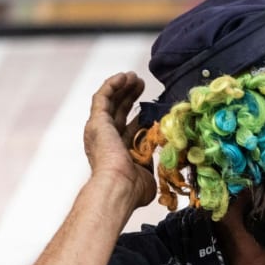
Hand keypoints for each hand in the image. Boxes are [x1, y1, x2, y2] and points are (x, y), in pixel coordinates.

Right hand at [82, 72, 154, 208]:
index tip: (151, 105)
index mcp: (117, 151)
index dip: (139, 114)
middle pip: (118, 111)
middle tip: (141, 83)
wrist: (119, 187)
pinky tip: (123, 76)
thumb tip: (167, 161)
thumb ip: (154, 163)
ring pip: (109, 102)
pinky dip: (111, 85)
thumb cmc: (134, 187)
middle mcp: (105, 139)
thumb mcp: (148, 172)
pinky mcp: (96, 122)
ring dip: (121, 87)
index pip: (128, 127)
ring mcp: (99, 130)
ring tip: (133, 76)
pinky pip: (101, 98)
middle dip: (129, 96)